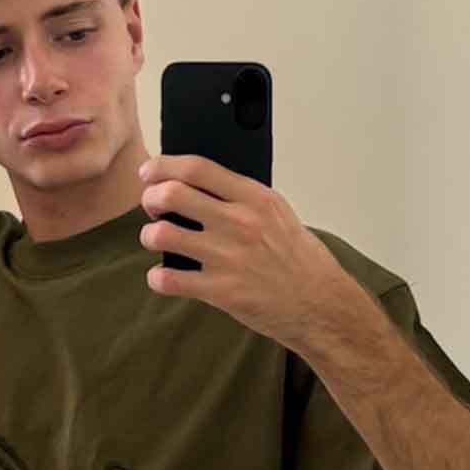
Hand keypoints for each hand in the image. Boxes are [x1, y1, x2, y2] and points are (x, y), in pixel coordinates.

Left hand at [138, 156, 358, 349]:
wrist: (320, 304)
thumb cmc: (299, 259)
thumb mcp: (277, 213)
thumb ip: (241, 196)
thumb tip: (196, 183)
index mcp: (255, 199)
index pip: (197, 168)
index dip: (164, 166)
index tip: (150, 172)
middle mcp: (240, 224)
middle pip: (171, 195)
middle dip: (150, 198)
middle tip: (151, 206)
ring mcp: (228, 258)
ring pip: (161, 235)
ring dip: (150, 235)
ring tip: (156, 239)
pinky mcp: (221, 291)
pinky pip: (168, 279)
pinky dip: (157, 277)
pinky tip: (164, 276)